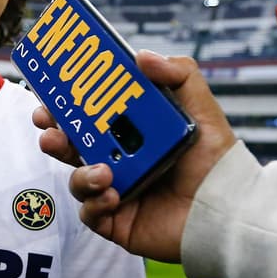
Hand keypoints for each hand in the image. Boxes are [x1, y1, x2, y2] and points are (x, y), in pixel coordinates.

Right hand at [34, 52, 237, 261]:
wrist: (228, 211)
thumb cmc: (217, 161)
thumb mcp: (201, 108)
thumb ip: (178, 74)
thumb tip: (141, 55)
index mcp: (132, 134)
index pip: (90, 116)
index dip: (67, 105)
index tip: (51, 93)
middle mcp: (120, 161)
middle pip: (74, 146)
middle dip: (55, 135)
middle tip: (49, 127)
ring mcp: (115, 192)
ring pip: (77, 180)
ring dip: (79, 173)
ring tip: (100, 171)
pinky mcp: (116, 222)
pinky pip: (89, 213)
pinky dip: (94, 203)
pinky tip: (112, 195)